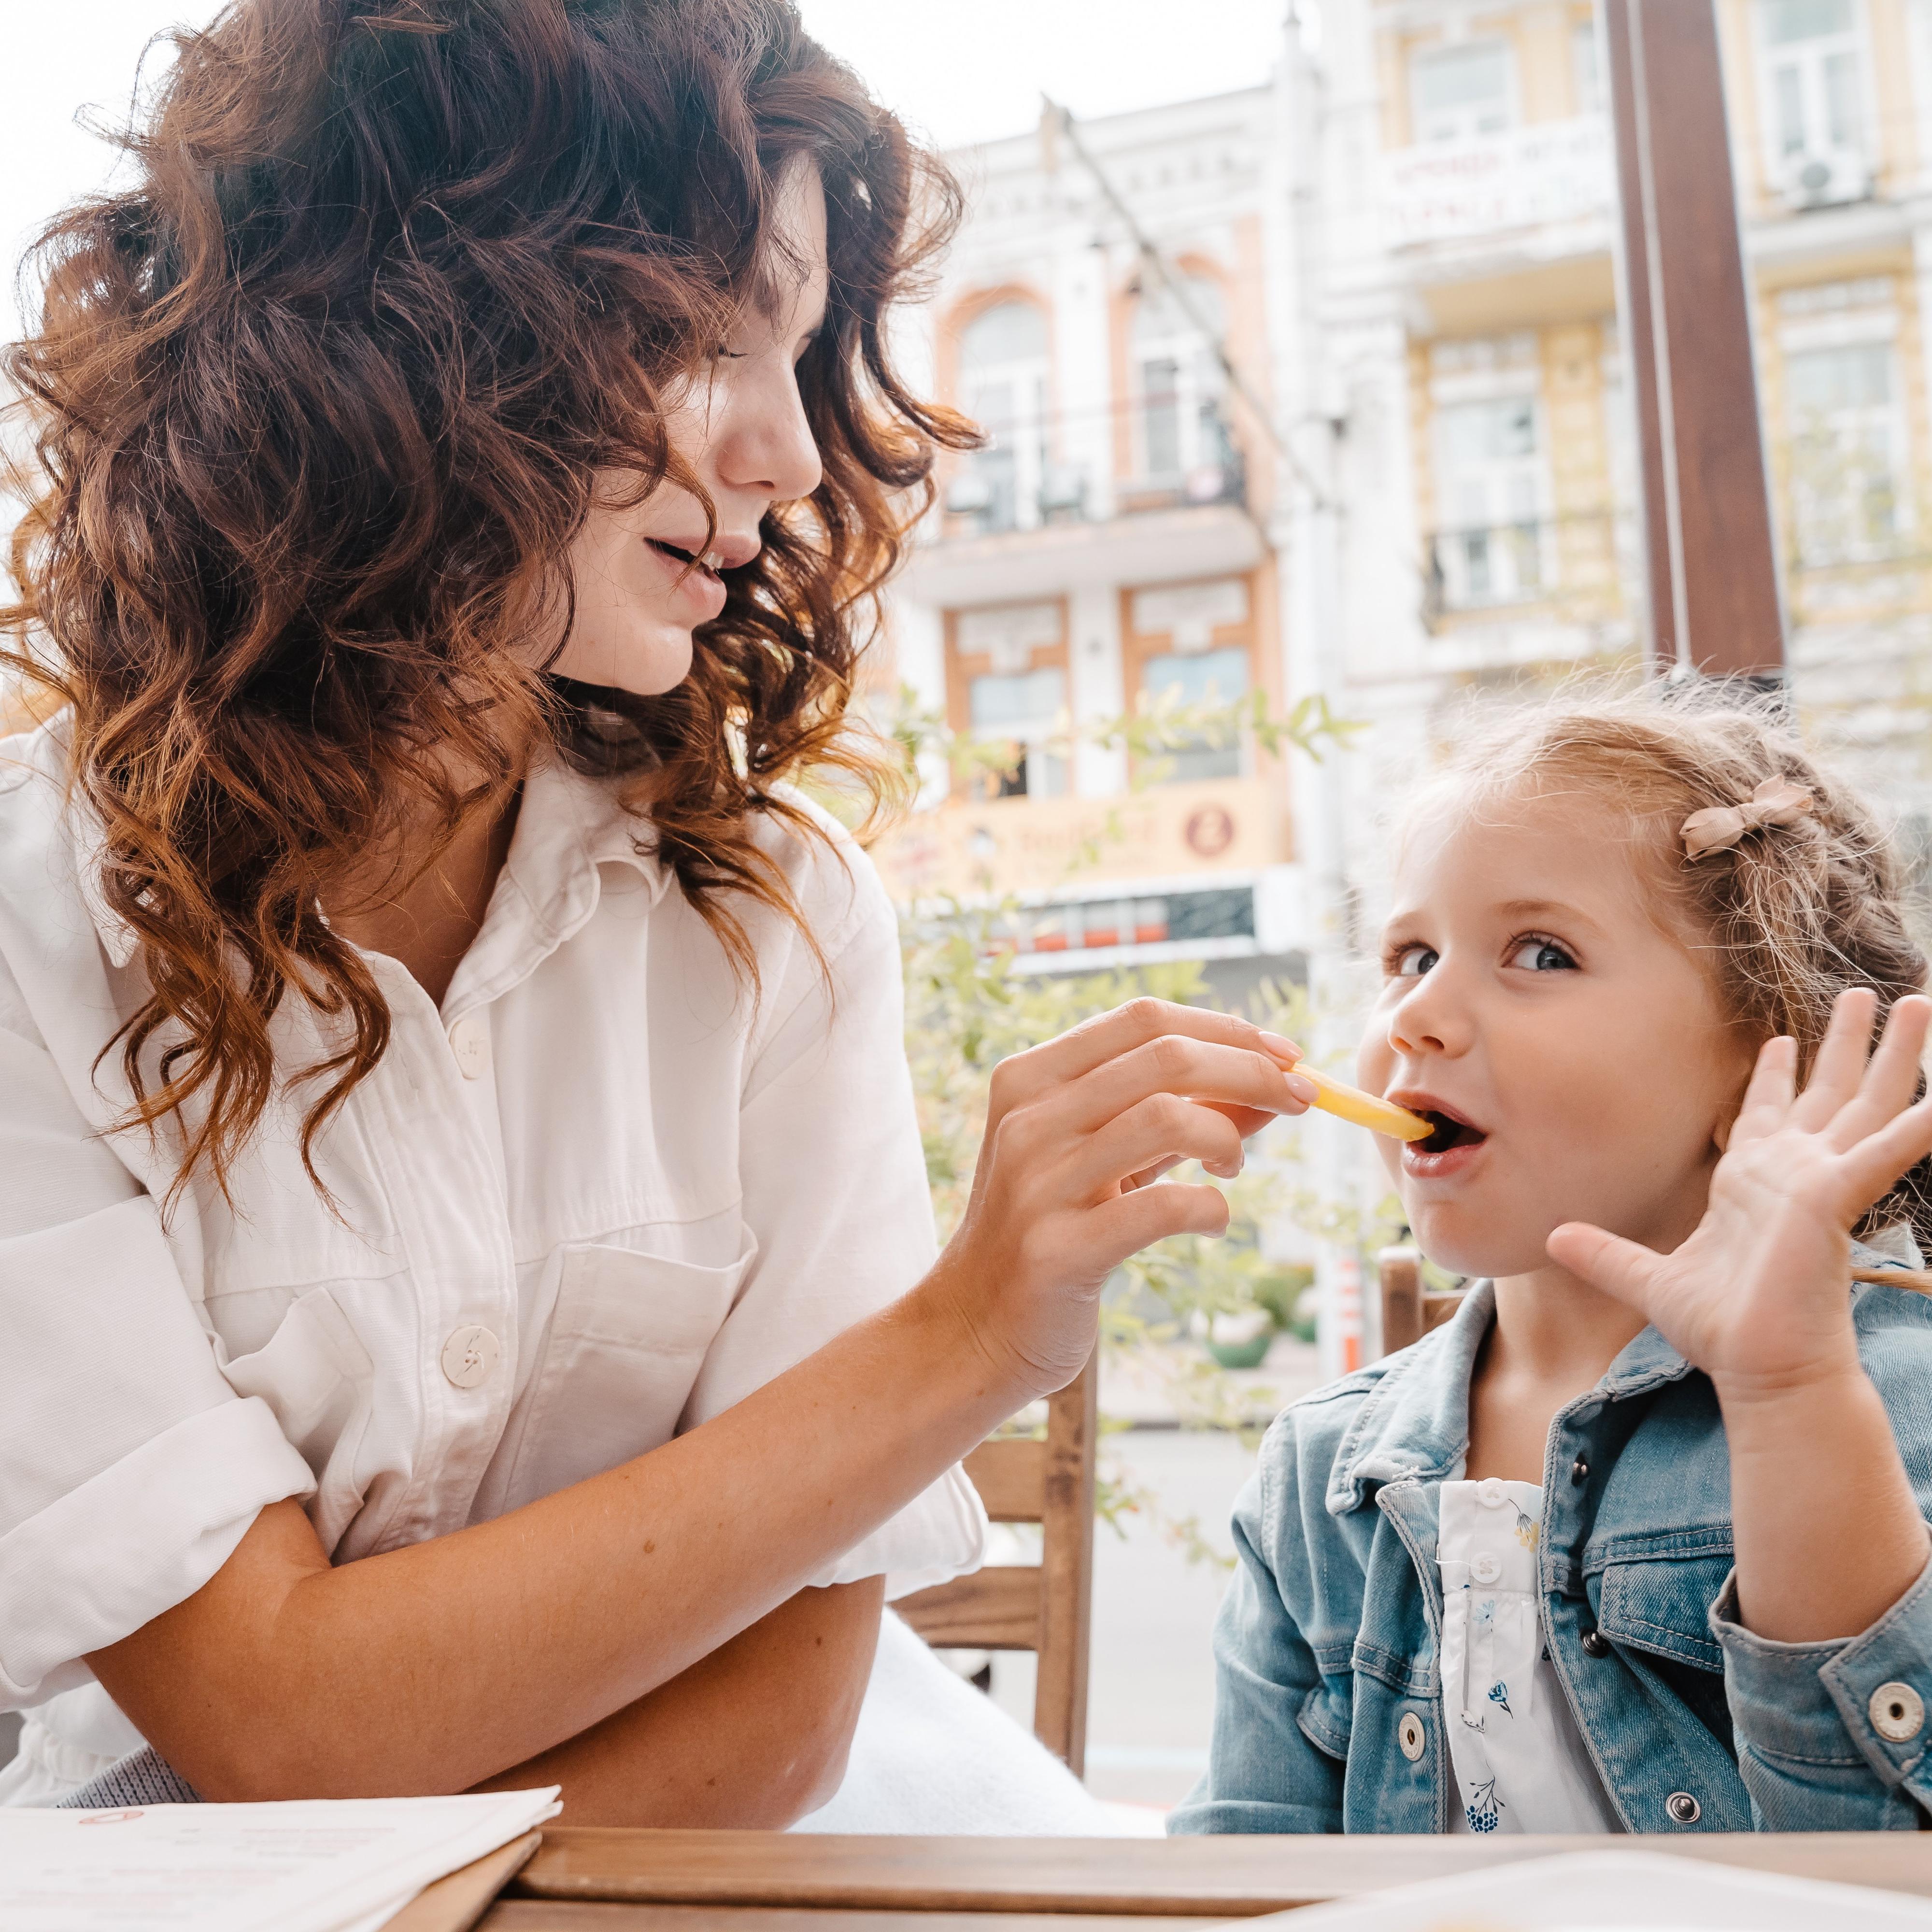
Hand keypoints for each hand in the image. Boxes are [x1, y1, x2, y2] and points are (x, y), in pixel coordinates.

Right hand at [927, 998, 1314, 1398]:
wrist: (972, 1329)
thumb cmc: (1051, 1233)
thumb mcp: (1104, 1159)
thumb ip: (1177, 1116)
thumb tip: (1272, 1084)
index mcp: (1029, 1078)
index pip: (1142, 1018)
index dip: (1226, 1027)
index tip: (1284, 1055)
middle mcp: (1027, 1119)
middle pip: (1164, 1056)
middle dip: (1251, 1070)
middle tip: (1299, 1099)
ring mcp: (1038, 1183)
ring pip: (1165, 1117)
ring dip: (1227, 1136)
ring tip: (1232, 1164)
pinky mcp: (1057, 1250)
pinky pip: (1162, 1207)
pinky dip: (1210, 1206)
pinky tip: (1213, 1218)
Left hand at [1547, 989, 1931, 1405]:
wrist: (1757, 1368)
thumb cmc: (1719, 1329)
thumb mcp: (1649, 1279)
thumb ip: (1605, 1254)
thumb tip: (1554, 1237)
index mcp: (1751, 1181)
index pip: (1766, 1112)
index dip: (1774, 1075)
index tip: (1778, 1039)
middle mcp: (1793, 1172)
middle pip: (1828, 1092)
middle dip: (1846, 1042)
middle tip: (1861, 991)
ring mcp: (1820, 1181)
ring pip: (1867, 1102)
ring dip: (1894, 1055)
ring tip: (1917, 1000)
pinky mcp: (1836, 1199)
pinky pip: (1886, 1149)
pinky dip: (1917, 1123)